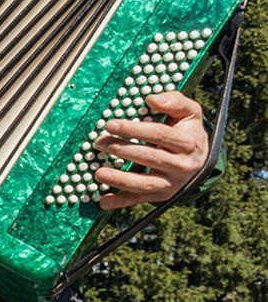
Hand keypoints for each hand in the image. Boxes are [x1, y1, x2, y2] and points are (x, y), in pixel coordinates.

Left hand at [94, 91, 210, 209]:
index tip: (111, 124)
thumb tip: (152, 98)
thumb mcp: (189, 113)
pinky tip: (103, 201)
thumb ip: (175, 101)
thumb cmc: (188, 131)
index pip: (159, 134)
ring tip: (98, 173)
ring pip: (145, 183)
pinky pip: (140, 200)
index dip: (134, 129)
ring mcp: (172, 183)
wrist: (202, 161)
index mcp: (187, 142)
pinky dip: (121, 202)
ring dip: (120, 180)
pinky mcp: (162, 195)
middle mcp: (182, 165)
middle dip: (122, 149)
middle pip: (150, 157)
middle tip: (99, 142)